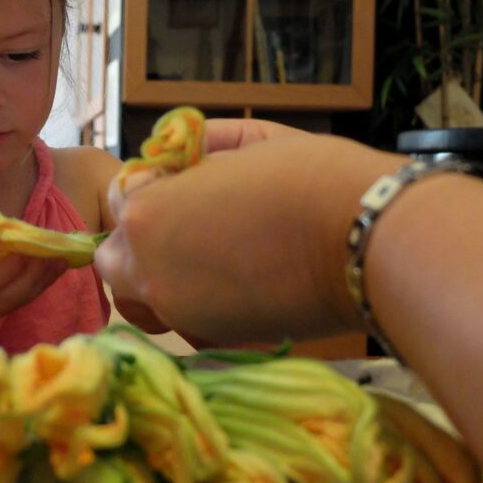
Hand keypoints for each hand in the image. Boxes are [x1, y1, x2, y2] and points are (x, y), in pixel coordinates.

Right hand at [0, 227, 68, 325]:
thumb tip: (17, 232)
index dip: (6, 270)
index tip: (27, 251)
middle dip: (31, 279)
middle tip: (56, 256)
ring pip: (7, 307)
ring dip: (37, 286)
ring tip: (60, 263)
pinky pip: (6, 307)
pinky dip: (29, 290)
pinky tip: (47, 274)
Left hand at [96, 119, 397, 344]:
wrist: (367, 240)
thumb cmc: (311, 178)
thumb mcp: (251, 140)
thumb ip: (201, 146)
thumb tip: (179, 152)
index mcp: (146, 214)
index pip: (120, 200)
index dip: (153, 189)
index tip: (187, 186)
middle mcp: (148, 270)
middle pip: (115, 259)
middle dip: (140, 242)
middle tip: (187, 228)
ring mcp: (178, 312)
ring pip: (140, 300)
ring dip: (156, 281)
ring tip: (202, 263)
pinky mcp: (213, 341)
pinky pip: (181, 325)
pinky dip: (193, 310)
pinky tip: (230, 290)